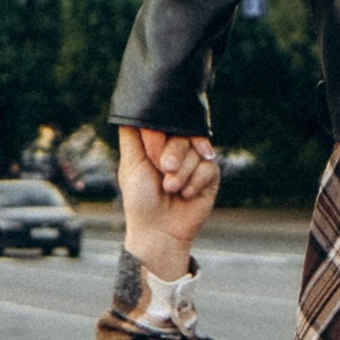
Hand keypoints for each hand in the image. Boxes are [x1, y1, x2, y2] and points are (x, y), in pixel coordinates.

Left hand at [117, 125, 222, 277]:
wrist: (158, 231)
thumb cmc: (140, 199)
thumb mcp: (130, 164)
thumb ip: (132, 135)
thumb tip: (134, 108)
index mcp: (158, 143)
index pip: (167, 124)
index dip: (161, 138)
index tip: (153, 157)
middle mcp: (178, 150)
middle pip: (184, 134)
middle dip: (173, 155)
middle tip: (164, 172)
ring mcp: (195, 162)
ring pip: (197, 151)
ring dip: (182, 174)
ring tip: (171, 190)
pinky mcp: (209, 176)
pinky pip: (208, 167)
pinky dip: (195, 183)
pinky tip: (186, 195)